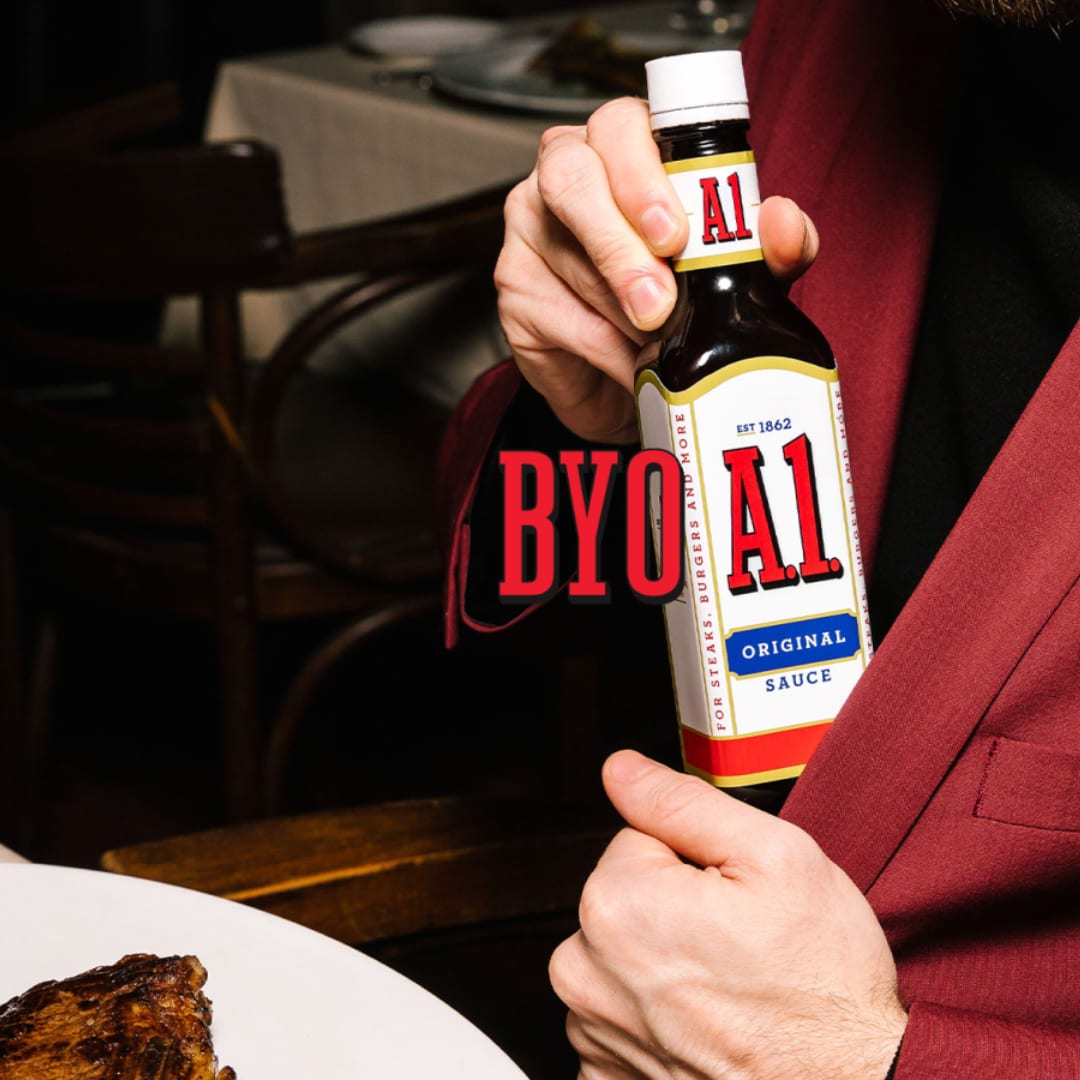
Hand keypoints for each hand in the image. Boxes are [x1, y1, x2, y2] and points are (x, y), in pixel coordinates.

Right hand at [495, 96, 818, 444]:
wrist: (642, 381)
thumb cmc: (684, 303)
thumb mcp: (738, 272)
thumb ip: (768, 246)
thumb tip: (783, 225)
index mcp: (623, 149)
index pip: (619, 126)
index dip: (645, 174)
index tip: (677, 233)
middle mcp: (565, 176)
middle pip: (570, 178)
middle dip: (619, 240)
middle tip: (659, 296)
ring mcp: (529, 231)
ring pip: (567, 258)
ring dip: (620, 308)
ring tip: (661, 339)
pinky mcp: (514, 291)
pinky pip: (557, 316)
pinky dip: (604, 348)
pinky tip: (631, 363)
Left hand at [550, 750, 906, 1078]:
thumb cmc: (821, 986)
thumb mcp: (774, 857)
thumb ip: (682, 801)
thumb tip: (622, 769)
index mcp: (617, 904)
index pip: (639, 836)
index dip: (695, 858)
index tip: (733, 897)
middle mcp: (586, 971)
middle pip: (625, 894)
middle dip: (674, 905)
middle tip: (737, 942)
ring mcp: (593, 1031)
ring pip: (621, 953)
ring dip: (664, 961)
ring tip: (727, 987)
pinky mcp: (607, 1074)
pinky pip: (619, 1014)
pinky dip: (656, 1017)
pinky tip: (704, 1026)